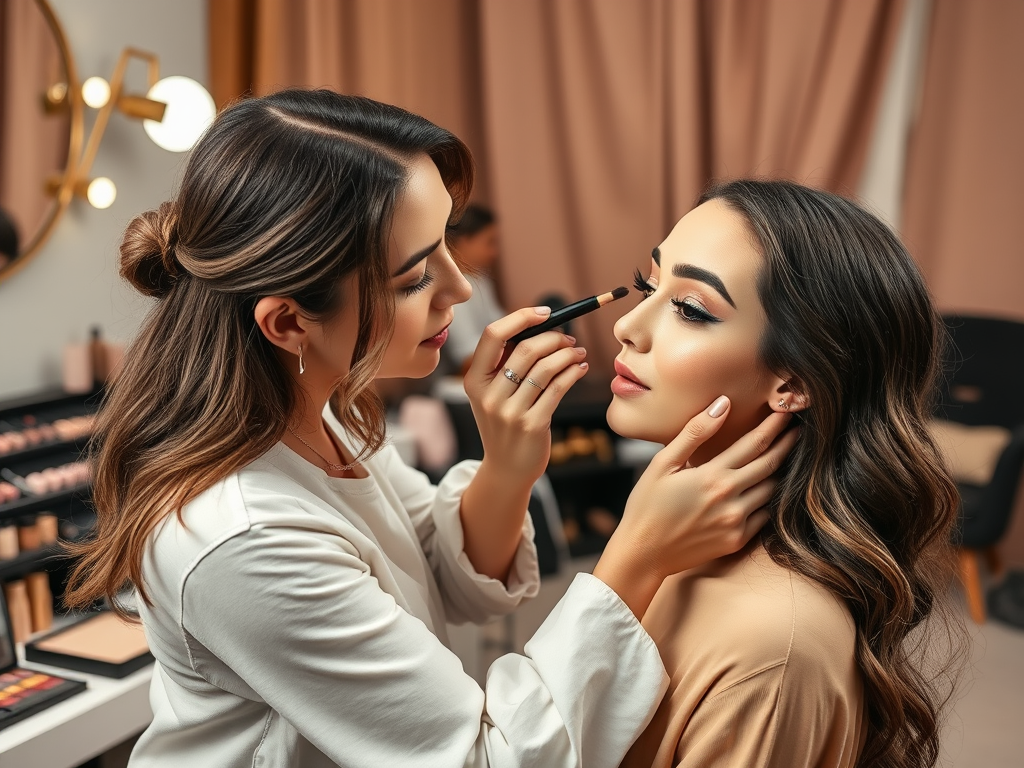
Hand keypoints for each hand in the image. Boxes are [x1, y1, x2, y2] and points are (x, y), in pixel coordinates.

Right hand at [462, 306, 588, 482]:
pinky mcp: (532, 425)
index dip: (521, 318)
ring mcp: (509, 412)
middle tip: (569, 338)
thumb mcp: (493, 394)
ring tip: (578, 353)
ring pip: (545, 368)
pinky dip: (573, 373)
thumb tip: (541, 327)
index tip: (545, 312)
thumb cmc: (505, 424)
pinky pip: (558, 388)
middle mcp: (488, 395)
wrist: (506, 469)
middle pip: (525, 349)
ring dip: (568, 354)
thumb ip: (506, 364)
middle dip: (554, 338)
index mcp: (474, 380)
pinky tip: (580, 368)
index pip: (493, 335)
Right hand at [593, 397, 797, 617]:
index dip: (774, 426)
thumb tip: (723, 404)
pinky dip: (768, 500)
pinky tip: (766, 489)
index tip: (786, 413)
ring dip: (780, 472)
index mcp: (712, 476)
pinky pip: (764, 516)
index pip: (754, 444)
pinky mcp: (737, 541)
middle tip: (797, 429)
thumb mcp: (662, 463)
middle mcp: (730, 499)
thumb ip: (695, 433)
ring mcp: (736, 523)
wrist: (643, 553)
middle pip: (771, 465)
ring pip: (772, 491)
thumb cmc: (646, 505)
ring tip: (783, 456)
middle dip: (787, 444)